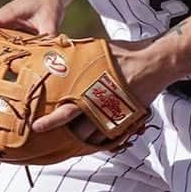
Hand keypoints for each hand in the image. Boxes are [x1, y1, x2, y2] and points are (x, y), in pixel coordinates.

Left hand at [29, 36, 173, 143]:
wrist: (154, 62)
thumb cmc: (124, 54)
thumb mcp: (96, 51)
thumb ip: (76, 56)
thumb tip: (56, 50)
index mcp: (91, 90)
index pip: (66, 112)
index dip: (50, 121)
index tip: (36, 126)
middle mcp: (102, 106)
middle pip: (79, 131)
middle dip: (64, 137)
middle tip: (52, 139)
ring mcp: (115, 115)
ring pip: (93, 137)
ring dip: (80, 140)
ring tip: (68, 141)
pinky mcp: (126, 120)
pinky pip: (109, 137)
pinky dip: (98, 140)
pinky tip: (90, 140)